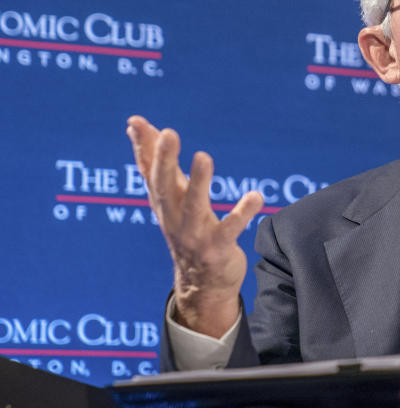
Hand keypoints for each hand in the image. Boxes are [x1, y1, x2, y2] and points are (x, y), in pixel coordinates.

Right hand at [126, 115, 262, 336]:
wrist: (201, 285)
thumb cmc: (186, 229)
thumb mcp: (171, 197)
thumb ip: (157, 164)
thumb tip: (136, 126)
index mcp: (164, 203)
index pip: (149, 172)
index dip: (142, 148)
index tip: (136, 122)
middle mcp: (174, 218)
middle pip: (165, 187)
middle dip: (164, 161)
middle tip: (168, 133)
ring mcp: (195, 235)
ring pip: (194, 207)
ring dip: (199, 183)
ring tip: (203, 157)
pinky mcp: (217, 249)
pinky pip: (230, 230)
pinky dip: (242, 213)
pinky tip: (256, 196)